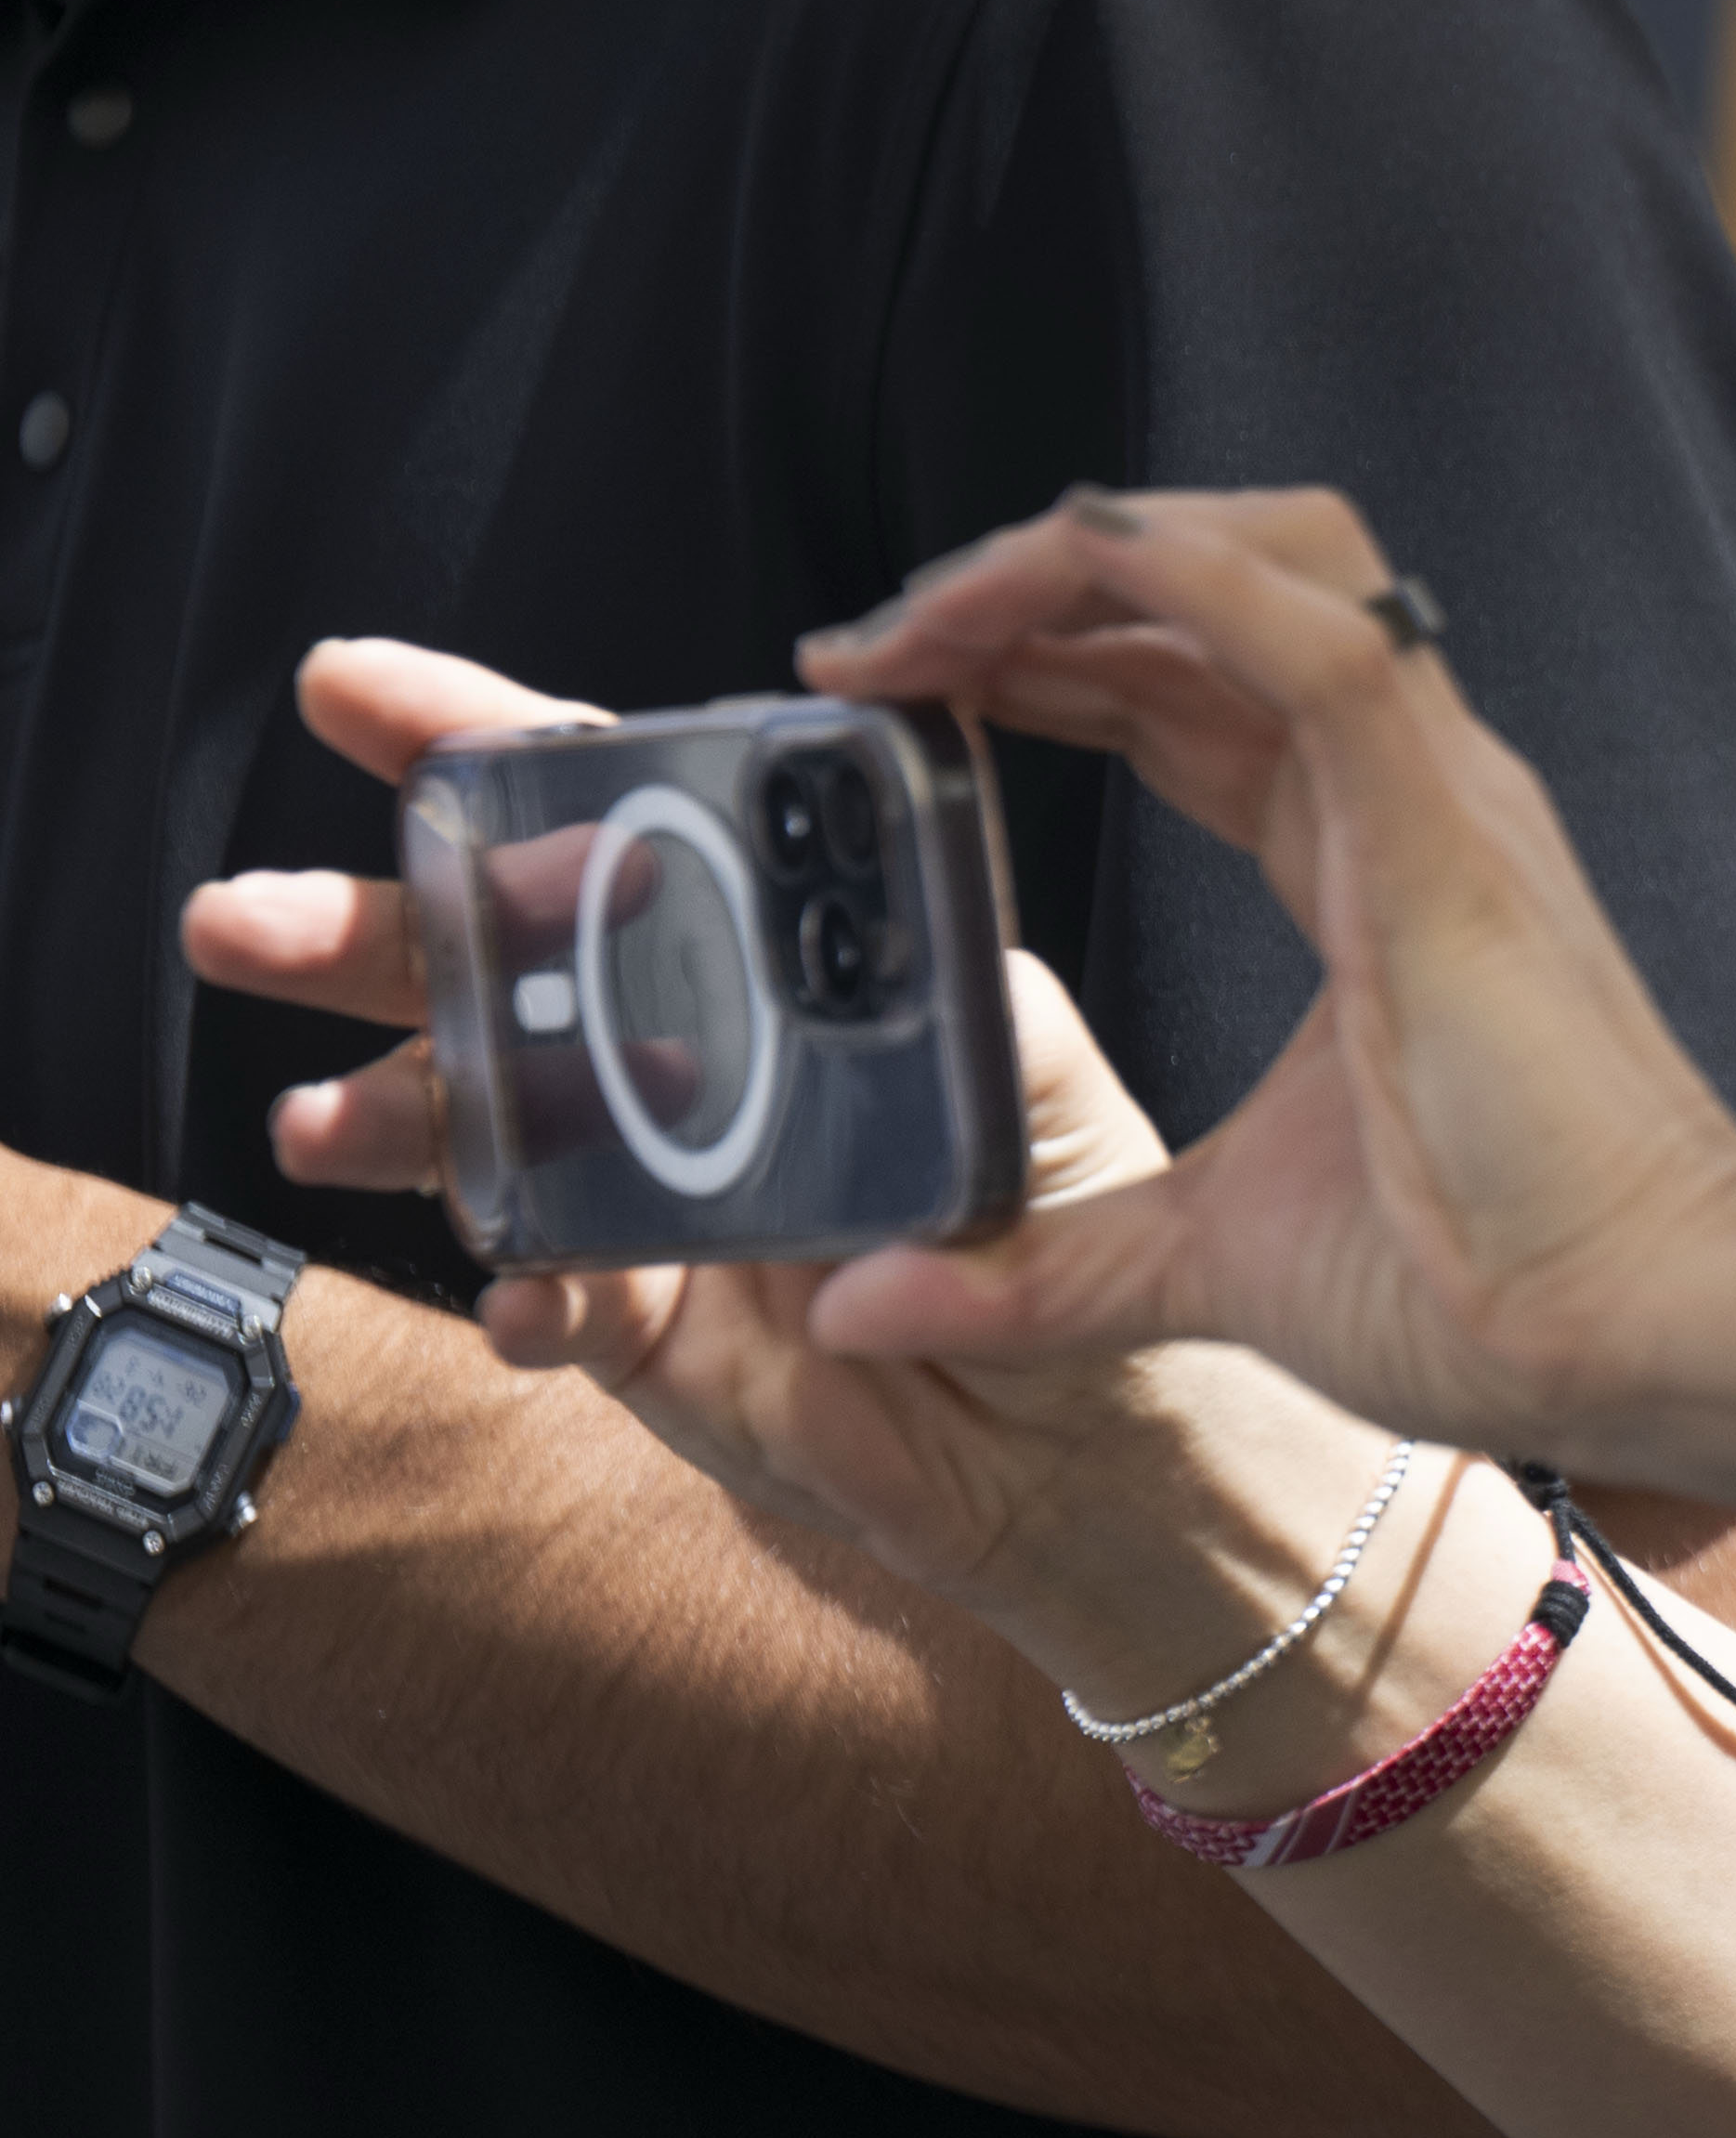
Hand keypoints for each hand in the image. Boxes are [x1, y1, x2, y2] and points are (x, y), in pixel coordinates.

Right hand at [184, 641, 1386, 1660]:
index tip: (365, 698)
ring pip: (477, 1129)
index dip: (488, 753)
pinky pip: (553, 1305)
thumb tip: (882, 913)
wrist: (1093, 1440)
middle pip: (490, 965)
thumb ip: (952, 995)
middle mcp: (680, 1064)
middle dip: (356, 930)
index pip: (616, 827)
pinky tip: (523, 1295)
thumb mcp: (1041, 1079)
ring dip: (389, 1114)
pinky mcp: (646, 1333)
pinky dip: (524, 1299)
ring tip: (322, 1118)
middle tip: (240, 916)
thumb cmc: (1073, 1226)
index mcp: (767, 965)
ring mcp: (641, 1195)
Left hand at [792, 489, 1735, 1507]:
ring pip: (1273, 558)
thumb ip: (1043, 1266)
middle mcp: (1413, 791)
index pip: (1188, 682)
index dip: (1036, 658)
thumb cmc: (1490, 1286)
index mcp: (1367, 857)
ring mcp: (1443, 797)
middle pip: (1215, 584)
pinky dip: (1193, 583)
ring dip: (1083, 557)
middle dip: (1027, 582)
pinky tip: (1062, 578)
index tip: (882, 701)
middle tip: (866, 652)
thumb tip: (863, 1307)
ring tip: (928, 625)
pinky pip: (1328, 645)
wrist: (1642, 1333)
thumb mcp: (1205, 1262)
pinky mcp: (1453, 840)